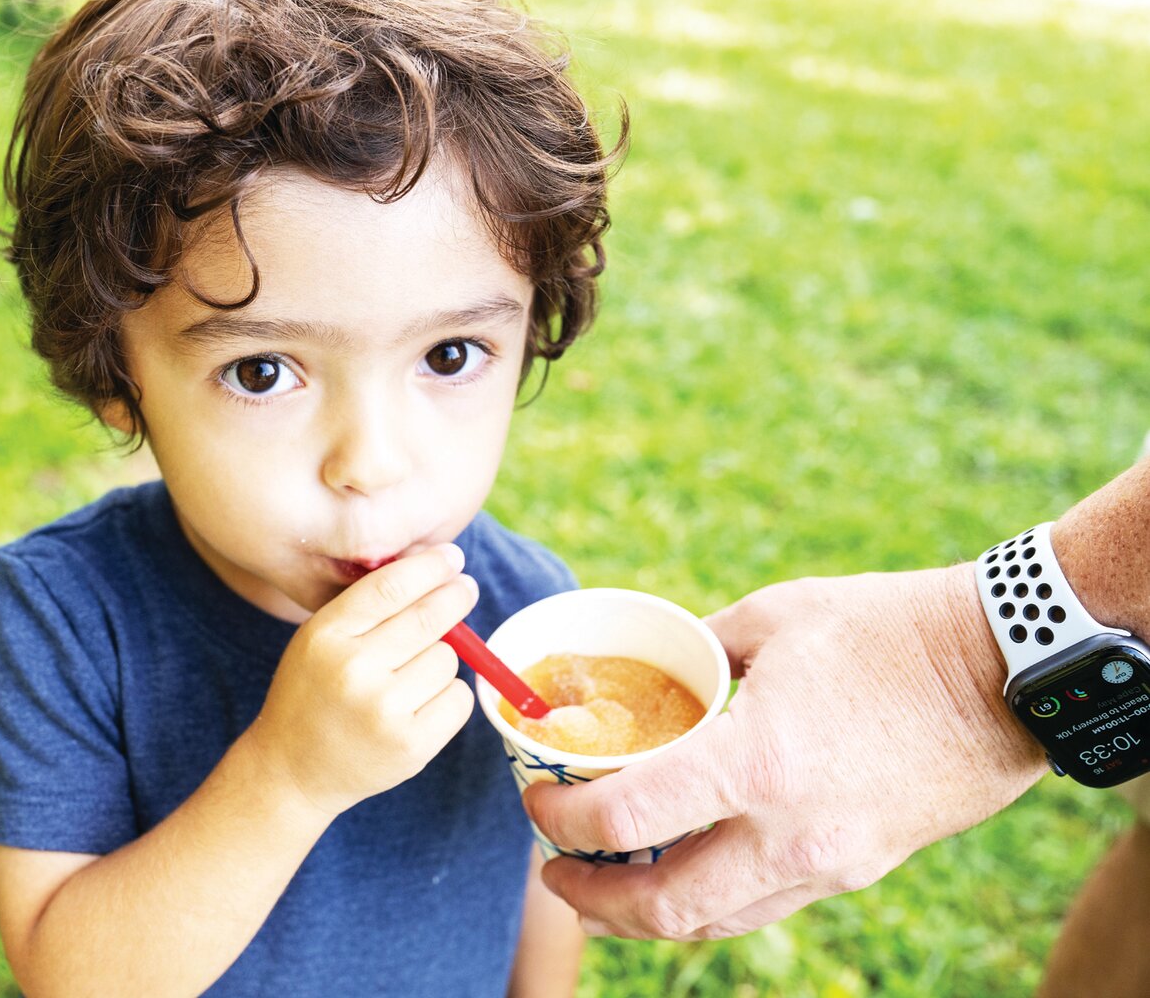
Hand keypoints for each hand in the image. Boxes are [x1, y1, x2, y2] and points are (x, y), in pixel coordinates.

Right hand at [249, 544, 478, 816]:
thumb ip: (366, 609)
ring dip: (441, 660)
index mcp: (326, 635)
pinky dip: (450, 697)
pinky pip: (459, 698)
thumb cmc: (315, 694)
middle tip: (466, 588)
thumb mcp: (319, 641)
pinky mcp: (410, 745)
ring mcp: (383, 709)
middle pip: (428, 617)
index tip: (452, 557)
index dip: (429, 566)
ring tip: (410, 678)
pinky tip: (421, 705)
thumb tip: (437, 574)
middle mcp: (353, 669)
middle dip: (455, 596)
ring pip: (447, 658)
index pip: (391, 587)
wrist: (292, 770)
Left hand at [523, 564, 1046, 939]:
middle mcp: (790, 833)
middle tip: (554, 870)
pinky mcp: (858, 869)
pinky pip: (763, 907)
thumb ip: (698, 652)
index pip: (626, 821)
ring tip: (603, 885)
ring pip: (713, 923)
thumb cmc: (887, 630)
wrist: (1005, 672)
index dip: (560, 822)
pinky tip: (682, 871)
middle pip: (662, 907)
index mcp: (758, 762)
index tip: (537, 802)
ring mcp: (829, 862)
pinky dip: (708, 901)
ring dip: (644, 915)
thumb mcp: (773, 620)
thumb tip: (652, 671)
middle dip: (590, 897)